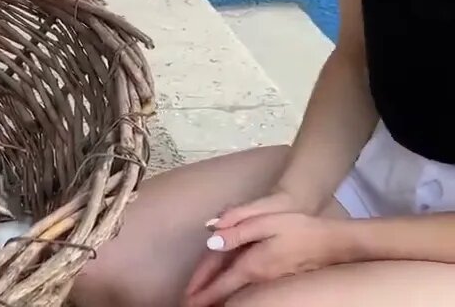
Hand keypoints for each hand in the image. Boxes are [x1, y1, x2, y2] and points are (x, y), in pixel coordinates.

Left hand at [183, 211, 347, 306]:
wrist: (333, 242)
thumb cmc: (298, 227)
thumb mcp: (264, 221)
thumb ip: (236, 231)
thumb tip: (211, 239)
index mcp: (252, 264)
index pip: (221, 284)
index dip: (202, 292)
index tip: (187, 302)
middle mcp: (259, 277)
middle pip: (227, 290)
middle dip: (208, 298)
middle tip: (190, 304)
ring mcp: (270, 279)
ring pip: (237, 290)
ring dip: (219, 295)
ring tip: (204, 299)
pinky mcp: (278, 277)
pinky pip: (247, 286)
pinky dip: (233, 289)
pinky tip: (229, 289)